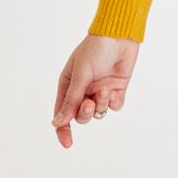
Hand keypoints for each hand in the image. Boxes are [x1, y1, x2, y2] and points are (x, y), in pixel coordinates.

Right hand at [51, 33, 139, 147]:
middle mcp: (84, 89)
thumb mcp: (80, 74)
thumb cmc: (96, 49)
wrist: (120, 34)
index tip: (67, 143)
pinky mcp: (116, 88)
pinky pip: (114, 106)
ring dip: (101, 104)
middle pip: (80, 115)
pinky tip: (115, 89)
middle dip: (85, 113)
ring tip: (105, 90)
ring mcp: (100, 89)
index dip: (63, 129)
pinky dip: (114, 101)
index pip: (62, 112)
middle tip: (89, 103)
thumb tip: (57, 123)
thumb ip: (71, 99)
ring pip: (98, 112)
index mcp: (69, 84)